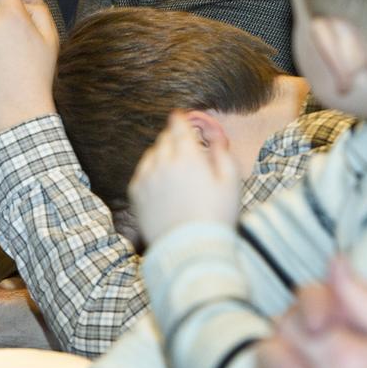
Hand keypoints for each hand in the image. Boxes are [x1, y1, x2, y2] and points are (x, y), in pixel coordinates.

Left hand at [128, 110, 239, 244]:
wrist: (191, 250)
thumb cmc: (216, 216)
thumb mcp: (230, 182)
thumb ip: (221, 152)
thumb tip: (215, 133)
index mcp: (188, 156)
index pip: (178, 126)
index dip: (180, 120)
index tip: (180, 117)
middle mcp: (163, 162)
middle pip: (164, 139)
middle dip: (173, 138)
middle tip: (183, 147)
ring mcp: (147, 177)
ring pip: (151, 155)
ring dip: (162, 155)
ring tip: (174, 168)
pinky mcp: (136, 194)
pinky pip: (142, 172)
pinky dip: (150, 171)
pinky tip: (162, 183)